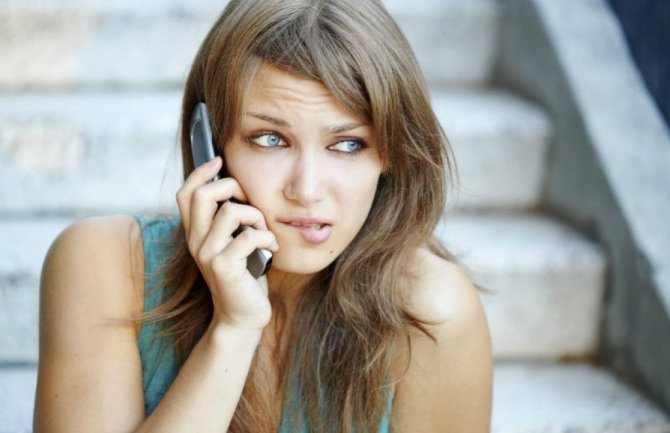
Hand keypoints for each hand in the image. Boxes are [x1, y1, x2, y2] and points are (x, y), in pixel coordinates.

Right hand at [176, 156, 278, 330]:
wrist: (242, 317)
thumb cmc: (243, 277)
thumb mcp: (232, 245)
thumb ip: (229, 222)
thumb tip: (241, 190)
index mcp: (196, 234)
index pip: (186, 193)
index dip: (201, 172)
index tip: (219, 161)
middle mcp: (196, 242)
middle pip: (202, 195)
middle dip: (231, 187)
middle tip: (250, 200)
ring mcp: (208, 255)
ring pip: (230, 212)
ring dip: (256, 216)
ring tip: (265, 231)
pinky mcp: (224, 268)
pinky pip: (249, 236)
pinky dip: (267, 238)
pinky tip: (272, 248)